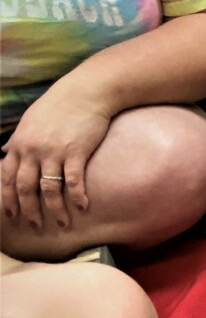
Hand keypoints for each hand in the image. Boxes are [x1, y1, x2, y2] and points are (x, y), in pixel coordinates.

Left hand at [1, 85, 110, 228]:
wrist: (86, 92)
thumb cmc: (59, 105)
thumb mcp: (30, 121)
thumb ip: (18, 140)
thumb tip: (4, 151)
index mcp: (19, 143)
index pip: (8, 178)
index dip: (8, 199)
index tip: (12, 215)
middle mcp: (33, 150)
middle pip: (26, 188)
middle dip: (29, 210)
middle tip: (36, 225)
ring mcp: (55, 152)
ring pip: (49, 188)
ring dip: (55, 209)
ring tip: (63, 223)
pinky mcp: (77, 152)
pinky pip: (74, 180)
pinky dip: (77, 196)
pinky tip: (83, 206)